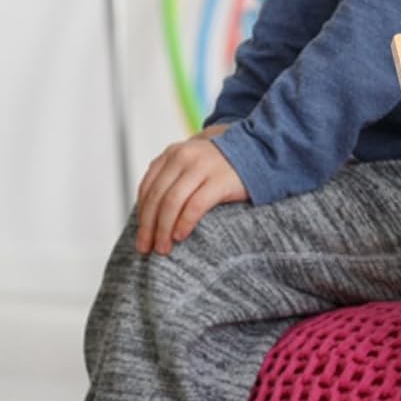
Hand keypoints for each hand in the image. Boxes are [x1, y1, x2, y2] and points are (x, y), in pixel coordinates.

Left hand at [133, 125, 245, 255]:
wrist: (258, 151)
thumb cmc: (222, 166)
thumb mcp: (192, 164)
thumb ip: (173, 179)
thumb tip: (150, 216)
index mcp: (173, 154)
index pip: (148, 186)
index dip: (141, 213)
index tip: (141, 235)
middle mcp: (183, 157)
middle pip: (157, 197)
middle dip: (148, 226)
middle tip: (146, 248)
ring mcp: (201, 167)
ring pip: (172, 203)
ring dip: (163, 229)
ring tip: (163, 248)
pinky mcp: (219, 180)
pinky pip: (195, 206)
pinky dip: (184, 223)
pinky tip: (181, 236)